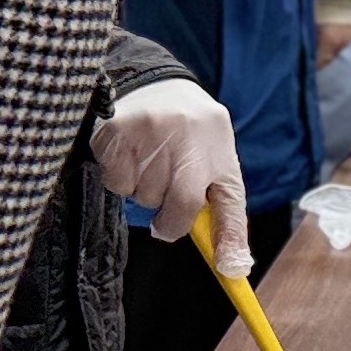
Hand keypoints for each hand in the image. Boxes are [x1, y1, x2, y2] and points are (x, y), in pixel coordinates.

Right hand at [93, 76, 249, 272]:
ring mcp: (152, 134)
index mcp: (219, 150)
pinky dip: (121, 178)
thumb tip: (233, 265)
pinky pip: (117, 184)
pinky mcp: (118, 132)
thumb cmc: (193, 134)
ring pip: (143, 198)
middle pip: (177, 210)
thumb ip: (224, 212)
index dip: (231, 240)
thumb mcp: (217, 163)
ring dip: (144, 191)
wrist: (155, 81)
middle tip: (167, 201)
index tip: (231, 269)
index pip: (230, 204)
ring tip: (151, 160)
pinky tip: (131, 154)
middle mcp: (190, 140)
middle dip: (170, 219)